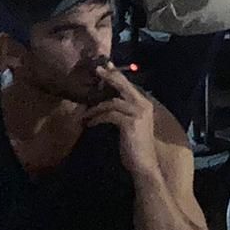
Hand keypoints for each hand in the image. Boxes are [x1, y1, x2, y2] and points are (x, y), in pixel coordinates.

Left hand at [83, 62, 160, 178]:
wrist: (144, 163)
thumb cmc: (135, 146)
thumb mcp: (131, 125)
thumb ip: (124, 112)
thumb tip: (108, 102)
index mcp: (145, 104)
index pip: (130, 86)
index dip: (118, 76)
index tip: (106, 66)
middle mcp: (144, 105)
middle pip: (124, 86)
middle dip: (110, 77)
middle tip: (98, 69)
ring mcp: (138, 113)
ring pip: (113, 102)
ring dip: (95, 107)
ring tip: (84, 113)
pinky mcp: (130, 123)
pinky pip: (109, 115)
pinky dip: (97, 118)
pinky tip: (89, 123)